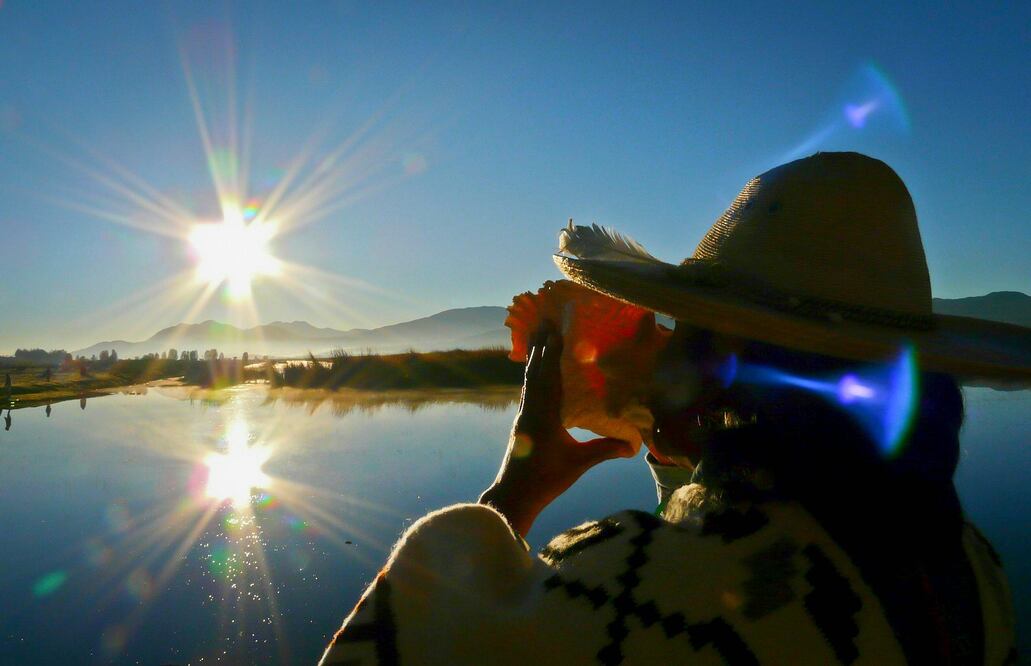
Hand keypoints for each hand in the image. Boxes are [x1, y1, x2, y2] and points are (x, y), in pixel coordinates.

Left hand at [479, 323, 635, 536]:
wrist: (513, 496)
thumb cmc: (545, 479)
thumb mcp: (578, 463)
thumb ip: (605, 450)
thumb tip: (634, 445)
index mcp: (544, 415)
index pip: (550, 378)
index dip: (553, 354)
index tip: (556, 331)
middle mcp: (530, 410)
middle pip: (535, 371)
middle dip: (540, 346)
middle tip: (544, 321)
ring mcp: (523, 415)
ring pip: (528, 380)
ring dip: (533, 357)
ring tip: (535, 335)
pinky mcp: (522, 422)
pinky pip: (527, 390)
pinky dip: (531, 374)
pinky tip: (533, 370)